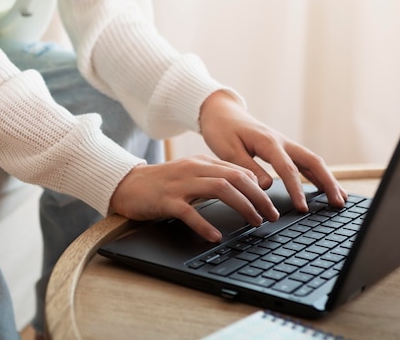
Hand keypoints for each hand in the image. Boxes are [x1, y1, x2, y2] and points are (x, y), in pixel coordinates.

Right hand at [110, 156, 280, 241]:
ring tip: (254, 222)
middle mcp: (194, 169)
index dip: (259, 188)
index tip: (271, 204)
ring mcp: (180, 184)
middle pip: (235, 178)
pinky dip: (205, 225)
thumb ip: (212, 177)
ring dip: (242, 206)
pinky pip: (190, 213)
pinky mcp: (166, 200)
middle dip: (258, 197)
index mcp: (201, 162)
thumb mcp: (189, 174)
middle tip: (271, 216)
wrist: (127, 184)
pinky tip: (215, 236)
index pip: (238, 171)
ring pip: (220, 189)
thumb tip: (243, 188)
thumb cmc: (160, 183)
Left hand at [198, 91, 346, 211]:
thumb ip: (248, 168)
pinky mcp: (282, 148)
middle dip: (327, 183)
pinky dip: (317, 174)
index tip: (302, 208)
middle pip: (312, 162)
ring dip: (327, 179)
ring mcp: (284, 144)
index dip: (296, 190)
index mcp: (268, 142)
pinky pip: (304, 161)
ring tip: (340, 199)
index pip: (288, 169)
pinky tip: (324, 186)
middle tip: (338, 203)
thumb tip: (266, 187)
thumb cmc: (222, 130)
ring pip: (312, 161)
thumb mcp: (228, 151)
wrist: (221, 112)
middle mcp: (282, 141)